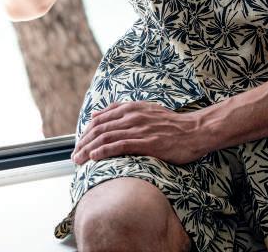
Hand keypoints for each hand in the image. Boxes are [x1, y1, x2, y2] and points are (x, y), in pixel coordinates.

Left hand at [71, 101, 203, 165]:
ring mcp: (139, 128)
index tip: (78, 144)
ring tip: (78, 159)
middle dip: (82, 142)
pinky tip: (94, 157)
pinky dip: (104, 151)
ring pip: (106, 137)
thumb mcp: (146, 110)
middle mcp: (133, 115)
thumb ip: (122, 111)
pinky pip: (120, 145)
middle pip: (99, 128)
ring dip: (88, 149)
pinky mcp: (147, 142)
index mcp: (132, 108)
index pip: (100, 119)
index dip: (86, 132)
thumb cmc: (171, 124)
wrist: (194, 131)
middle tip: (73, 155)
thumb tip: (97, 114)